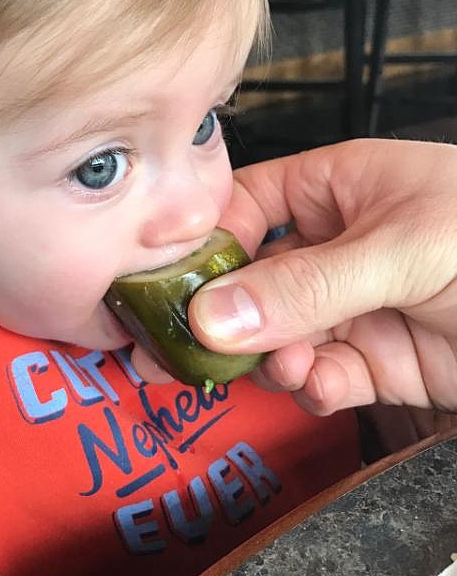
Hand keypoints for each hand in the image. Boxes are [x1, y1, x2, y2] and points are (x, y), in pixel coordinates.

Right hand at [185, 139, 456, 416]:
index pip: (246, 206)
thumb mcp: (402, 248)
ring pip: (280, 338)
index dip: (207, 243)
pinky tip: (322, 384)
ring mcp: (356, 307)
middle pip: (252, 281)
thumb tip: (214, 314)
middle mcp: (338, 246)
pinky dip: (315, 388)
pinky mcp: (380, 362)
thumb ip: (308, 284)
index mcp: (338, 188)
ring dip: (271, 359)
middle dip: (221, 318)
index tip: (173, 285)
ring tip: (283, 367)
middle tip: (182, 350)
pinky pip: (324, 378)